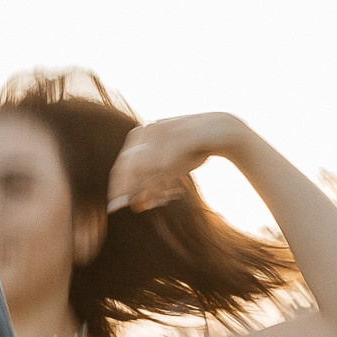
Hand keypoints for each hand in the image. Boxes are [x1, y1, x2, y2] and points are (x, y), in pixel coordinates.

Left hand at [107, 112, 244, 212]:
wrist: (220, 133)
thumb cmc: (192, 152)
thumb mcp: (170, 170)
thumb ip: (153, 183)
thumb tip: (136, 205)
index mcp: (141, 134)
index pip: (123, 163)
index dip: (119, 186)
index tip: (116, 206)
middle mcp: (149, 129)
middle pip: (131, 164)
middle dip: (131, 188)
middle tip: (137, 207)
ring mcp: (165, 129)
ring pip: (148, 164)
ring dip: (151, 186)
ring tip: (160, 198)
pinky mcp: (181, 134)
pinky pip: (168, 160)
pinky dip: (165, 178)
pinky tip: (168, 189)